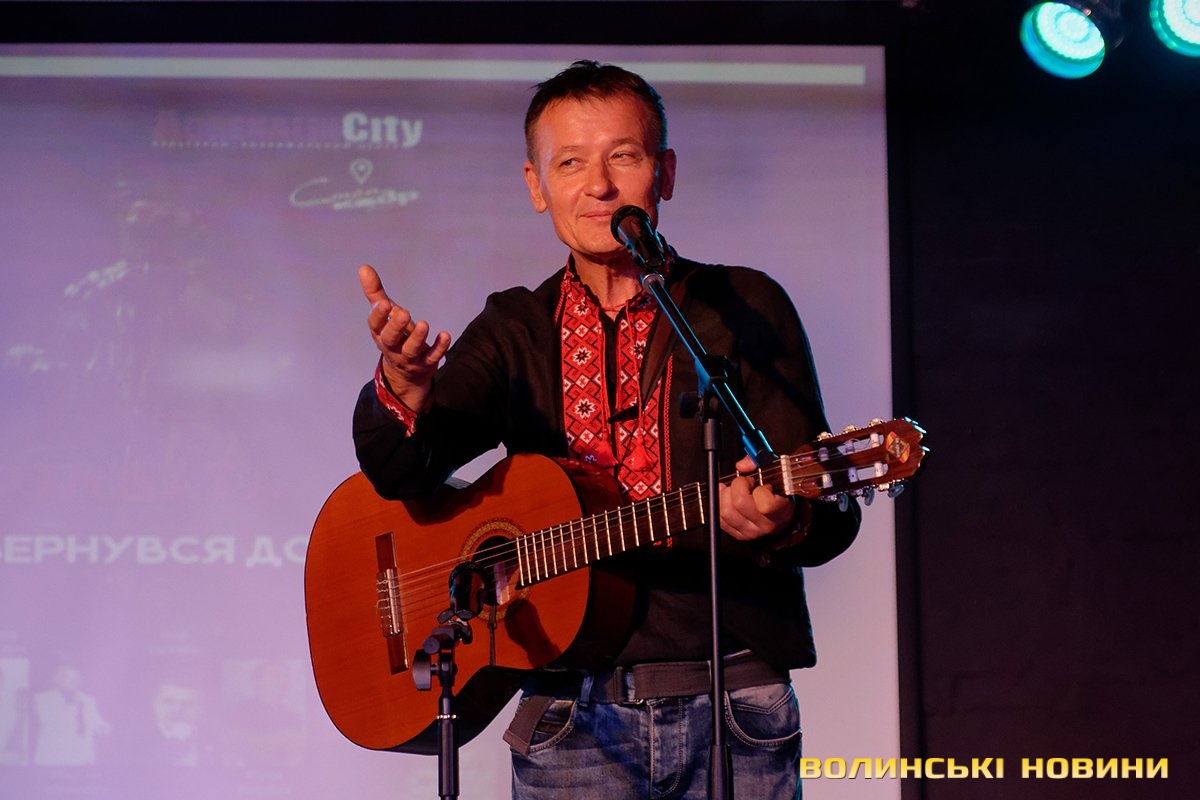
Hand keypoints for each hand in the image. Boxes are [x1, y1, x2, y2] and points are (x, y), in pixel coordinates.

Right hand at [359, 264, 450, 411]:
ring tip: (424, 324)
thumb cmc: (394, 335)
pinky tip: (445, 335)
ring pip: (411, 350)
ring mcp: (409, 357)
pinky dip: (439, 347)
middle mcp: (393, 347)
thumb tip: (364, 267)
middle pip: (391, 340)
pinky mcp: (426, 363)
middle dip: (396, 327)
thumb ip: (375, 292)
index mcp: (380, 334)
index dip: (378, 315)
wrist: (406, 372)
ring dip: (418, 338)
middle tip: (404, 313)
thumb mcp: (385, 315)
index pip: (375, 326)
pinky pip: (432, 357)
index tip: (384, 303)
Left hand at [719, 455, 798, 542]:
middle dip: (738, 486)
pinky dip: (720, 505)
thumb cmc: (778, 493)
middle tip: (745, 483)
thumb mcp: (775, 472)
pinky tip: (727, 497)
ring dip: (726, 495)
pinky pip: (720, 520)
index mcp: (780, 511)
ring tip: (735, 490)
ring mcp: (751, 532)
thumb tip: (742, 466)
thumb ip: (758, 462)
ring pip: (726, 512)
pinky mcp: (739, 535)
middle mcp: (765, 525)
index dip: (759, 489)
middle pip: (739, 504)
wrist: (782, 516)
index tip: (759, 483)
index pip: (765, 505)